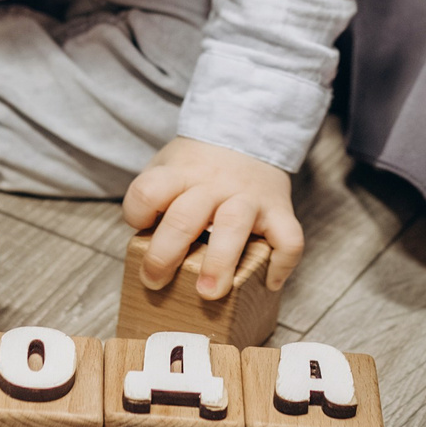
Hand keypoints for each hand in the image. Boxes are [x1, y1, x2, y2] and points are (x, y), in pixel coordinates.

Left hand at [121, 136, 304, 298]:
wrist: (249, 133)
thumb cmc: (200, 166)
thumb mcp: (169, 168)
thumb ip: (156, 201)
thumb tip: (145, 254)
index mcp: (181, 174)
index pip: (149, 190)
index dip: (138, 212)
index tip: (140, 227)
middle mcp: (213, 185)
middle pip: (184, 216)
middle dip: (166, 254)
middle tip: (155, 282)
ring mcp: (249, 197)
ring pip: (233, 225)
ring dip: (219, 261)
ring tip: (209, 293)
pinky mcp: (279, 210)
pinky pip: (288, 238)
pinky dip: (281, 263)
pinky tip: (269, 283)